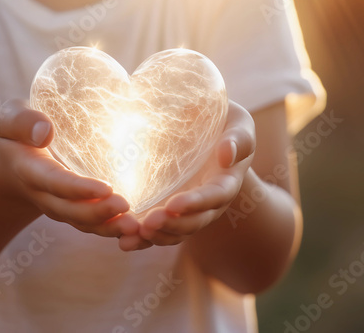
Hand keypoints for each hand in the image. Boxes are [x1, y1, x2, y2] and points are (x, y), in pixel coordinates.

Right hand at [0, 99, 138, 237]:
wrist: (14, 162)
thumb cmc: (18, 132)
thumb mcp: (10, 119)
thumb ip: (22, 121)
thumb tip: (45, 132)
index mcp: (29, 170)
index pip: (54, 181)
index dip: (78, 188)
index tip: (105, 188)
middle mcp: (44, 194)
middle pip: (71, 209)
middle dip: (98, 212)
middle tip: (126, 207)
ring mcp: (59, 206)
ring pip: (83, 223)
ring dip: (109, 227)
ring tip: (135, 227)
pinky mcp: (73, 210)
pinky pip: (92, 225)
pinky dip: (112, 230)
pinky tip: (136, 231)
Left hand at [118, 100, 255, 250]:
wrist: (209, 129)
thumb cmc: (225, 123)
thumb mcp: (238, 124)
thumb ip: (237, 139)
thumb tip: (226, 155)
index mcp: (226, 181)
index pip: (214, 196)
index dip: (195, 203)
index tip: (173, 204)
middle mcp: (209, 202)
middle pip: (194, 221)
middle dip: (173, 224)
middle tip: (148, 223)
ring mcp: (189, 209)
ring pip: (177, 231)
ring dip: (157, 235)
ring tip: (134, 234)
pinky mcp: (171, 209)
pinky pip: (161, 229)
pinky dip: (144, 239)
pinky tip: (125, 241)